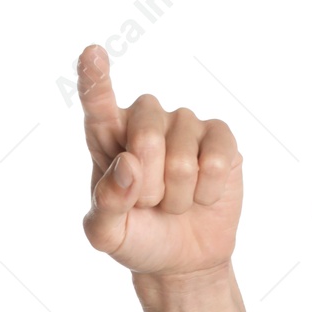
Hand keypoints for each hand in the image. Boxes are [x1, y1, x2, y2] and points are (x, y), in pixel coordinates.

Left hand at [76, 44, 242, 279]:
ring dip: (177, 196)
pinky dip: (206, 192)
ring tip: (173, 201)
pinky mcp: (220, 136)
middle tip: (149, 202)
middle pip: (145, 137)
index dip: (95, 81)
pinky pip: (215, 162)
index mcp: (107, 138)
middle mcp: (145, 121)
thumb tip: (128, 163)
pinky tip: (202, 195)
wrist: (181, 257)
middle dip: (147, 186)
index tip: (91, 54)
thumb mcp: (107, 234)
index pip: (98, 106)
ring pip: (181, 159)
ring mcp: (184, 124)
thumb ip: (105, 205)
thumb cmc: (137, 237)